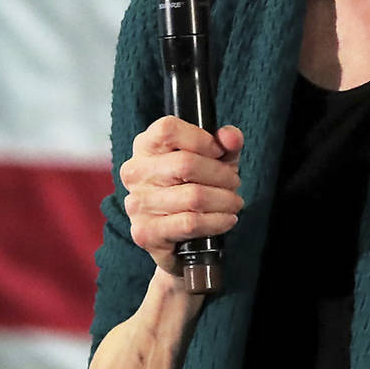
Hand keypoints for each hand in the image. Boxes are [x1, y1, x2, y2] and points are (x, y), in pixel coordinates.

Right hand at [119, 116, 244, 280]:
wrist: (182, 239)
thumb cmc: (196, 188)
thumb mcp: (215, 160)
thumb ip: (226, 144)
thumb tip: (231, 137)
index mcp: (145, 146)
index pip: (167, 129)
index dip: (200, 139)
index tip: (218, 152)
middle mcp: (135, 172)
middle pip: (185, 163)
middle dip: (220, 174)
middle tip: (234, 183)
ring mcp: (137, 204)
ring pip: (193, 196)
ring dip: (224, 200)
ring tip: (233, 202)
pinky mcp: (145, 232)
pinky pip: (190, 223)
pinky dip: (216, 221)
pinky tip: (226, 219)